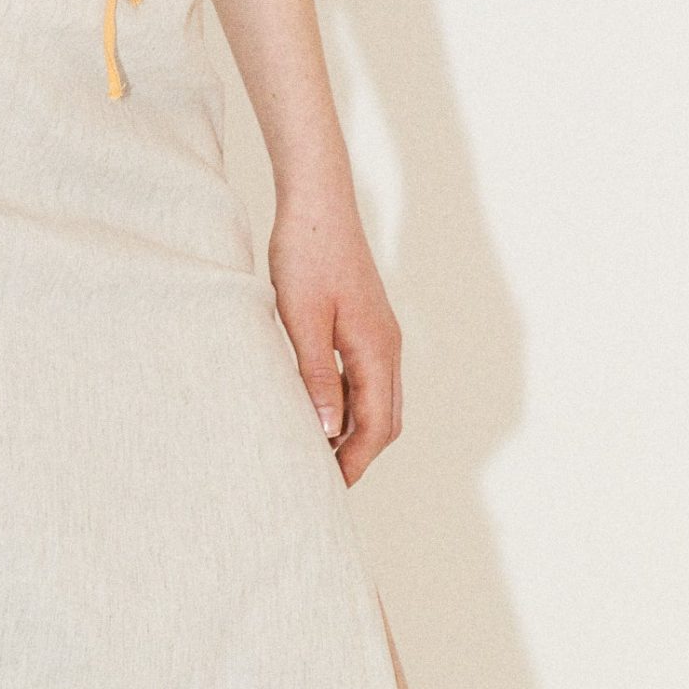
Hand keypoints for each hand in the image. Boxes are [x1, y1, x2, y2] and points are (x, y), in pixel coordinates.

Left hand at [268, 189, 402, 485]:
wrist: (317, 200)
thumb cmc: (306, 254)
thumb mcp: (302, 318)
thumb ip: (316, 375)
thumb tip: (328, 431)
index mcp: (376, 349)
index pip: (376, 425)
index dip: (354, 461)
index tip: (328, 488)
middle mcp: (387, 345)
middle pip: (385, 419)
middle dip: (359, 452)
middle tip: (322, 478)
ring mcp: (379, 332)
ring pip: (378, 398)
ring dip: (355, 428)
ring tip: (317, 449)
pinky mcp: (365, 320)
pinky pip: (366, 375)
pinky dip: (350, 401)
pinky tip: (318, 402)